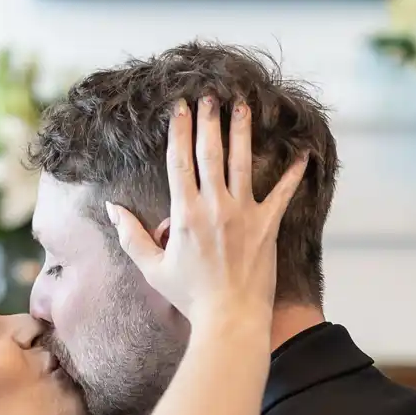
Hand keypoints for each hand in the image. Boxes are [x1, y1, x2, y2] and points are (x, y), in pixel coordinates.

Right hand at [107, 96, 308, 326]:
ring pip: (242, 162)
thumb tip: (113, 209)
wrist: (230, 319)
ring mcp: (243, 214)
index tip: (181, 107)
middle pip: (210, 152)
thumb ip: (131, 236)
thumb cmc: (190, 297)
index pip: (179, 161)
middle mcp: (214, 206)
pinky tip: (303, 153)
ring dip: (242, 131)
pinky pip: (283, 194)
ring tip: (243, 105)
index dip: (179, 130)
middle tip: (210, 95)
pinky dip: (293, 174)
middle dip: (209, 120)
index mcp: (184, 213)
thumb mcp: (152, 268)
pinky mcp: (267, 226)